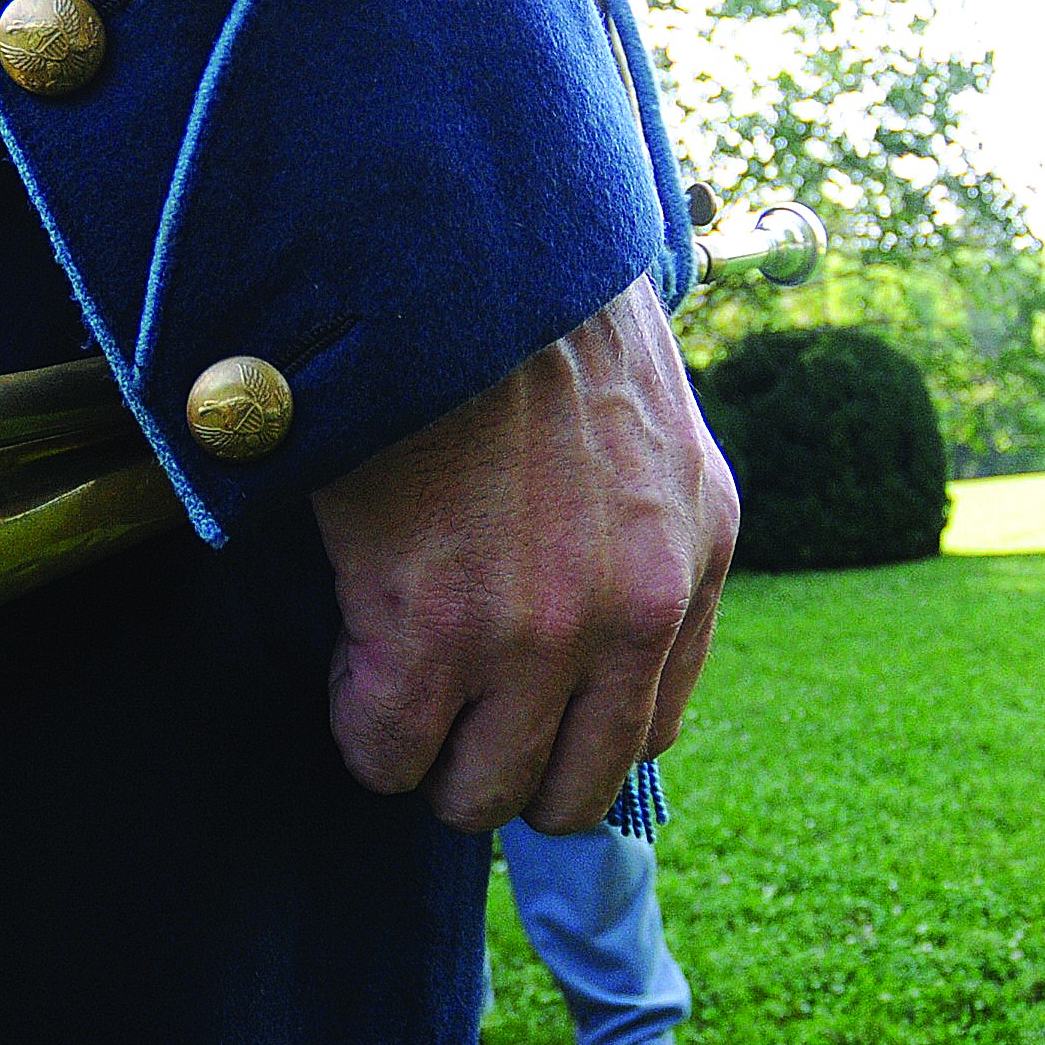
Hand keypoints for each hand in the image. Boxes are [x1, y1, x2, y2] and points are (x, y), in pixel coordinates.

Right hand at [308, 273, 735, 833]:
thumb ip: (634, 528)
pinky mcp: (432, 629)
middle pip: (571, 790)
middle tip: (438, 718)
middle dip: (496, 770)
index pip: (645, 732)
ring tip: (386, 689)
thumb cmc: (520, 312)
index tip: (505, 706)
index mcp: (694, 554)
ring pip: (477, 791)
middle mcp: (633, 612)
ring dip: (422, 758)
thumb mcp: (638, 422)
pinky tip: (350, 658)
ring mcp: (538, 633)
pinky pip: (386, 749)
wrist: (447, 252)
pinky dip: (359, 726)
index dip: (561, 736)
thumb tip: (571, 623)